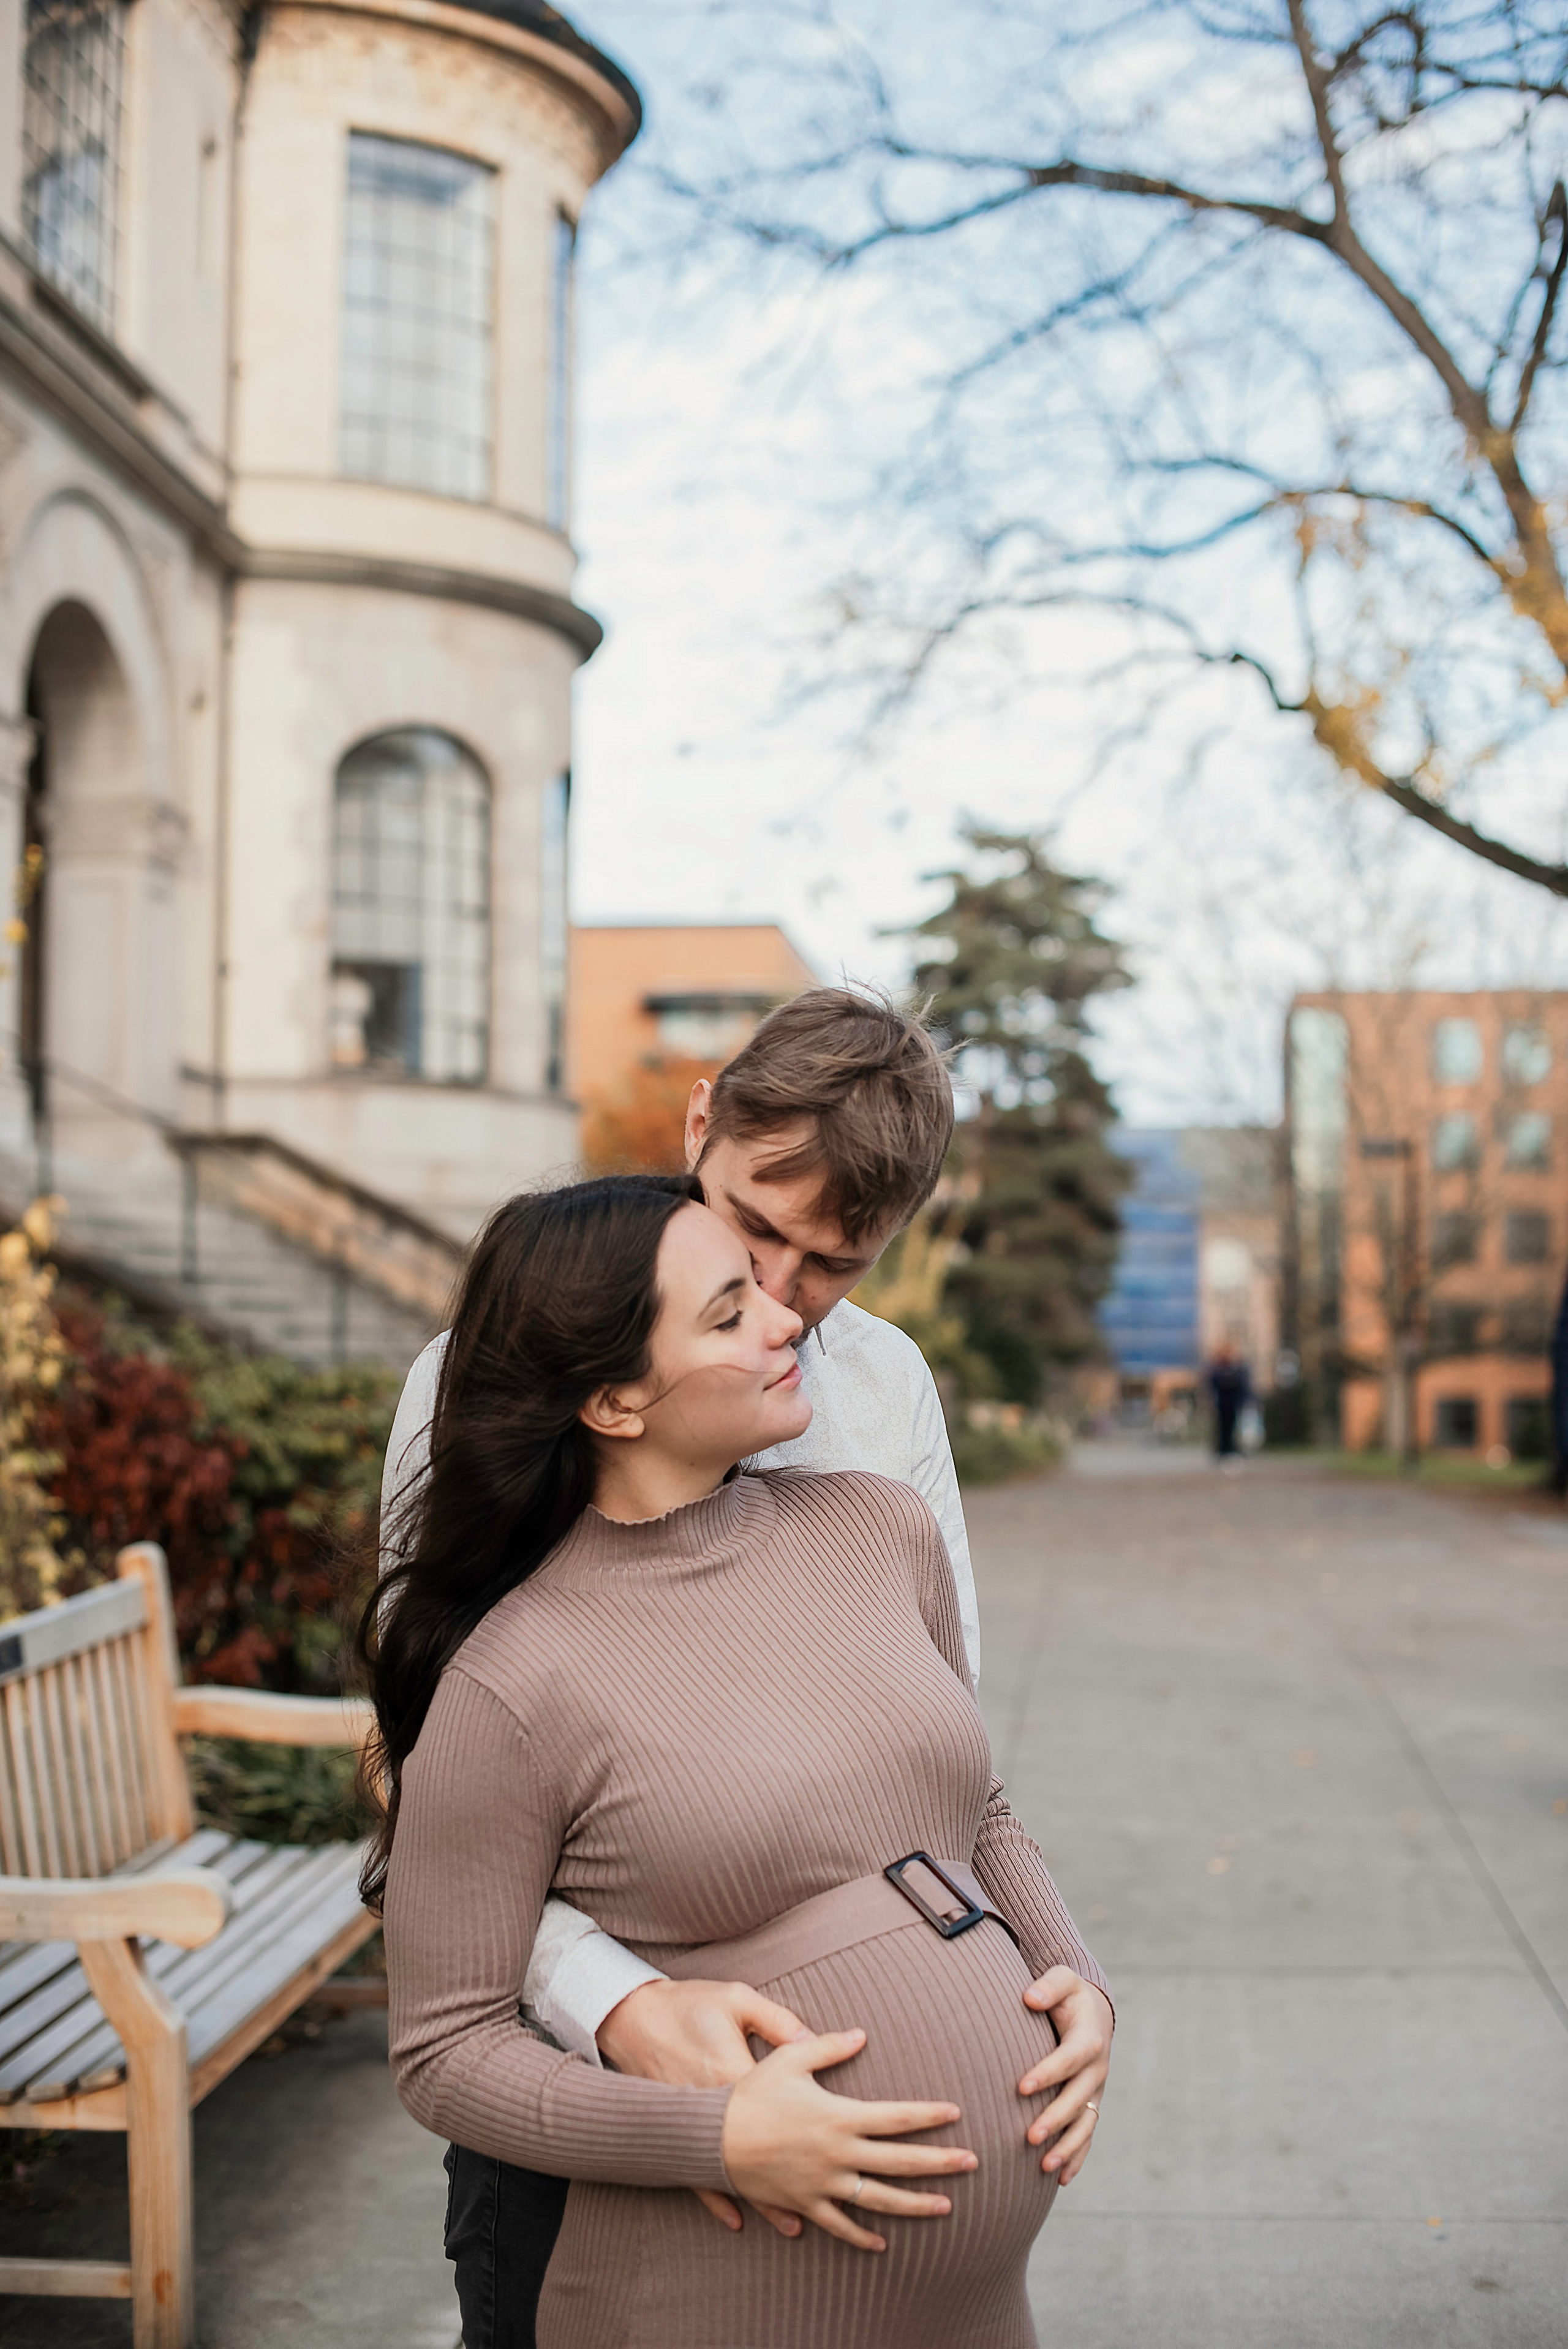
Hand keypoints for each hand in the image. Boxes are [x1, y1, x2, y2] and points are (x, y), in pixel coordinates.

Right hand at [597, 1976, 808, 2235]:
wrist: (631, 2016)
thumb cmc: (687, 2004)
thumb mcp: (736, 2000)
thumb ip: (779, 2020)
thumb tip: (819, 2038)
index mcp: (736, 2073)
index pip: (785, 2108)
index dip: (815, 2128)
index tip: (843, 2149)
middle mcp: (716, 2108)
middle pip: (763, 2152)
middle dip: (794, 2179)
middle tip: (827, 2205)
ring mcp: (693, 2125)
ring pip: (735, 2173)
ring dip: (762, 2200)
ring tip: (792, 2224)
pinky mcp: (676, 2131)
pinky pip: (698, 2173)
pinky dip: (717, 2199)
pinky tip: (735, 2219)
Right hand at [721, 2027, 976, 2251]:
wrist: (711, 2138)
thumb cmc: (751, 2093)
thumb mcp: (788, 2059)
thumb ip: (828, 2046)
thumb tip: (862, 2034)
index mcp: (839, 2116)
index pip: (896, 2117)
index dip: (928, 2115)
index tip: (956, 2113)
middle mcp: (838, 2154)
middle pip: (899, 2161)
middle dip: (940, 2162)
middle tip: (974, 2163)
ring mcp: (823, 2184)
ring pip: (880, 2200)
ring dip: (915, 2205)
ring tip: (946, 2206)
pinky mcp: (804, 2204)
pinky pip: (839, 2225)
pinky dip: (861, 2236)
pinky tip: (883, 2243)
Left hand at [1018, 1970, 1112, 2185]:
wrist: (1094, 2013)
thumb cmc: (1069, 1996)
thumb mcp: (1063, 1980)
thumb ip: (1048, 1986)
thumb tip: (1029, 1997)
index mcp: (1089, 2039)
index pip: (1069, 2059)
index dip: (1047, 2073)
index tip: (1021, 2087)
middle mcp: (1096, 2070)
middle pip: (1078, 2099)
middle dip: (1055, 2119)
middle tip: (1029, 2137)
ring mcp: (1095, 2092)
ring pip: (1085, 2125)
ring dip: (1066, 2147)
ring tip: (1043, 2167)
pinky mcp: (1091, 2106)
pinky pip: (1087, 2136)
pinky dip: (1076, 2158)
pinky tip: (1060, 2179)